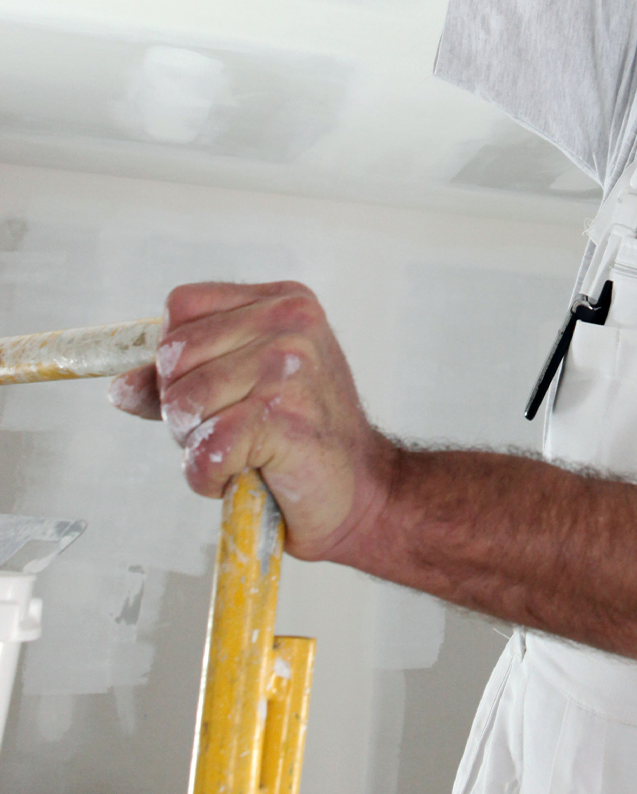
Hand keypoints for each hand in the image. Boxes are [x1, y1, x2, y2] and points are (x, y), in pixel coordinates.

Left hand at [109, 281, 397, 560]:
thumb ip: (184, 378)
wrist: (360, 491)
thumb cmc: (302, 439)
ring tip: (245, 451)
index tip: (214, 391)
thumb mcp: (244, 388)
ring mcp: (290, 369)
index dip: (176, 359)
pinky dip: (210, 477)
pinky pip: (204, 451)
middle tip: (235, 429)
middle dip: (185, 408)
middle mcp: (290, 323)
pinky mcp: (284, 419)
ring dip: (199, 445)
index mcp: (283, 301)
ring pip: (183, 406)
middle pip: (173, 357)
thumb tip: (120, 385)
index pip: (181, 308)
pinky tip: (247, 473)